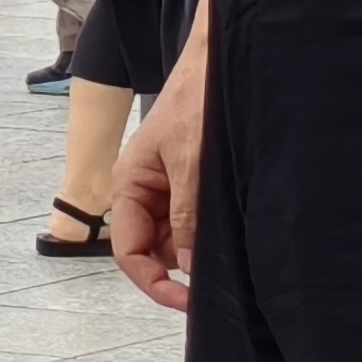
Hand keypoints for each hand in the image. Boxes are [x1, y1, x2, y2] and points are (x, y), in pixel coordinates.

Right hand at [110, 7, 208, 312]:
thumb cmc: (198, 99)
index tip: (188, 301)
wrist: (221, 61)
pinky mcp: (191, 183)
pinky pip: (194, 221)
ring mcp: (168, 188)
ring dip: (198, 251)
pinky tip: (233, 234)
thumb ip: (187, 216)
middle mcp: (144, 190)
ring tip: (230, 253)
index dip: (153, 282)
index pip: (128, 251)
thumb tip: (190, 269)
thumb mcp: (191, 161)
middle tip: (220, 282)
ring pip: (176, 239)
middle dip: (180, 268)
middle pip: (152, 250)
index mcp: (129, 183)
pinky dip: (211, 234)